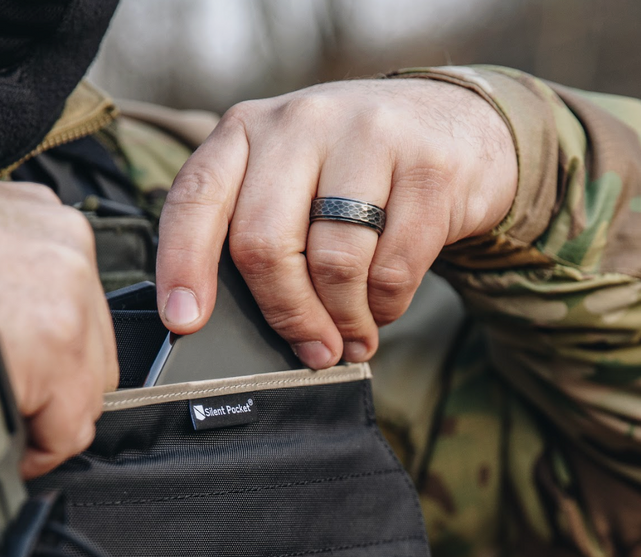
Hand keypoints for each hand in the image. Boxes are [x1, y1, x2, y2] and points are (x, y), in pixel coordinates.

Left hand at [155, 78, 516, 367]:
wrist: (457, 125)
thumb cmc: (355, 171)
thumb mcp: (291, 177)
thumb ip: (255, 227)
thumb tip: (230, 324)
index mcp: (248, 129)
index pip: (197, 198)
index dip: (183, 264)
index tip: (183, 320)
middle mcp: (301, 121)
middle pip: (266, 244)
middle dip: (287, 314)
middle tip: (310, 350)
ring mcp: (368, 136)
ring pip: (333, 262)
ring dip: (342, 320)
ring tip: (351, 337)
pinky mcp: (428, 167)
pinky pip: (393, 268)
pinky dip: (385, 307)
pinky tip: (383, 307)